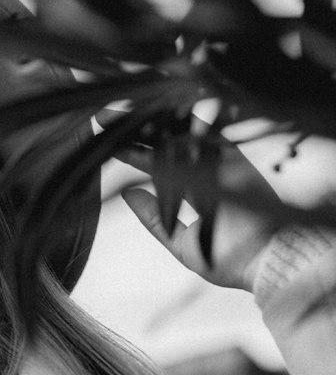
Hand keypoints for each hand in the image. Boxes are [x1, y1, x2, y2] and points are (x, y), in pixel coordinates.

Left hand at [106, 112, 282, 290]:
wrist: (269, 261)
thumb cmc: (228, 261)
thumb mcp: (180, 243)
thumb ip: (154, 218)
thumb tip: (127, 192)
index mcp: (192, 192)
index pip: (156, 167)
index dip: (134, 153)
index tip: (108, 143)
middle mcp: (204, 174)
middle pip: (167, 144)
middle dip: (138, 130)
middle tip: (106, 116)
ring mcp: (220, 164)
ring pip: (183, 134)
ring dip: (155, 122)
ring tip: (126, 112)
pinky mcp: (236, 157)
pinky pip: (209, 132)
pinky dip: (187, 122)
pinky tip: (161, 113)